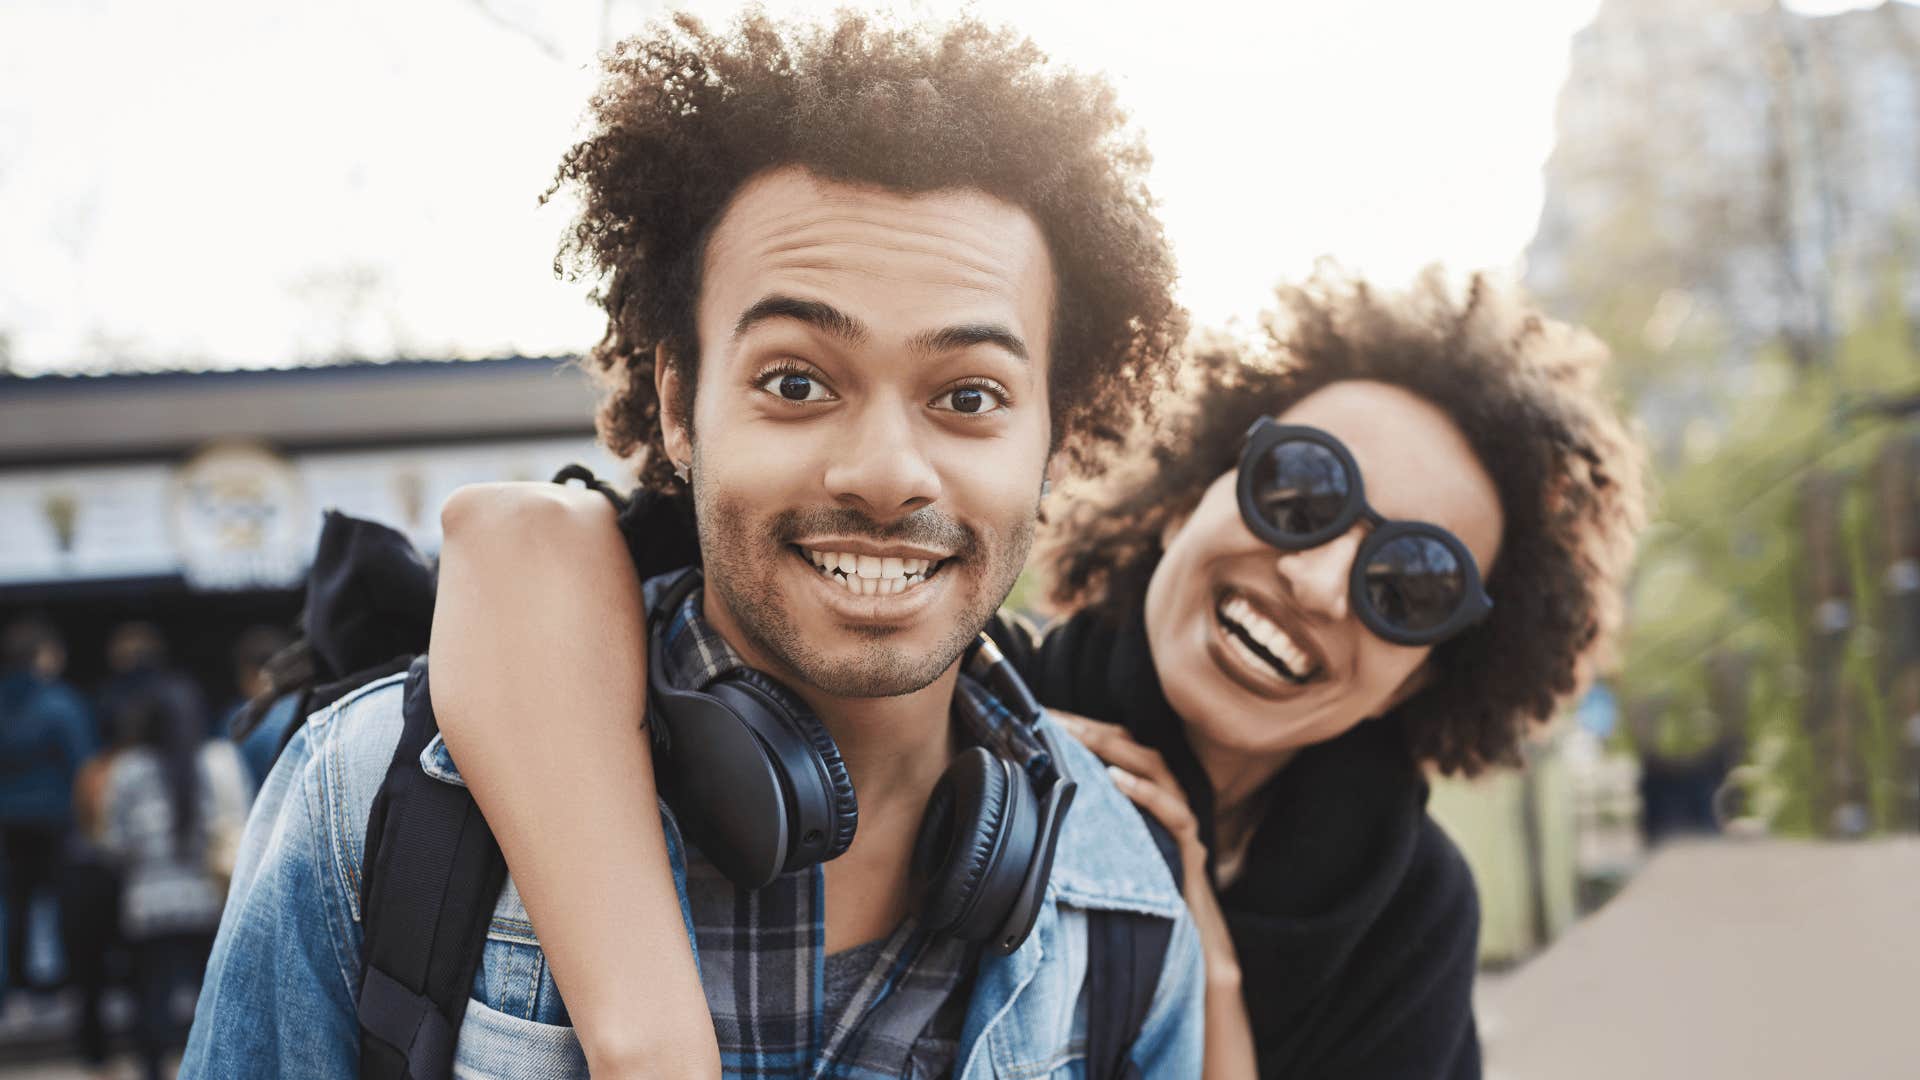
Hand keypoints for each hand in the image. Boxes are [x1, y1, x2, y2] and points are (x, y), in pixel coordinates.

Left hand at [1054, 711, 1242, 989]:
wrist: (1182, 933)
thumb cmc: (1137, 885)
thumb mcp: (1102, 844)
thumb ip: (1080, 817)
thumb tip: (1023, 801)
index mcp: (1140, 789)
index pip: (1109, 744)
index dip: (1077, 726)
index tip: (1037, 714)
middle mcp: (1163, 793)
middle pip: (1128, 746)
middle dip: (1088, 728)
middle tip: (1050, 717)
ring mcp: (1179, 815)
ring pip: (1153, 767)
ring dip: (1115, 749)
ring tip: (1078, 736)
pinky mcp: (1189, 843)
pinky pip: (1172, 811)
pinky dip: (1145, 793)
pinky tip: (1117, 780)